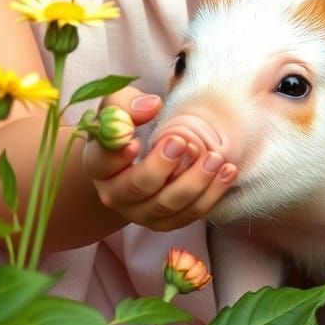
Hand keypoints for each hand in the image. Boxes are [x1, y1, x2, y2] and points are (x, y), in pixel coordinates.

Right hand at [81, 86, 237, 232]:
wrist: (128, 162)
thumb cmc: (123, 127)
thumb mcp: (117, 106)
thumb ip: (127, 103)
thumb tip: (151, 106)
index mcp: (97, 164)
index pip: (102, 161)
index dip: (116, 154)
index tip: (135, 140)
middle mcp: (114, 195)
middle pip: (137, 188)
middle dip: (161, 167)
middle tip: (182, 142)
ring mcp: (141, 213)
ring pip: (168, 205)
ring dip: (195, 183)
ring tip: (215, 158)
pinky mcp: (166, 221)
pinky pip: (190, 214)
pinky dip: (211, 194)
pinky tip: (227, 171)